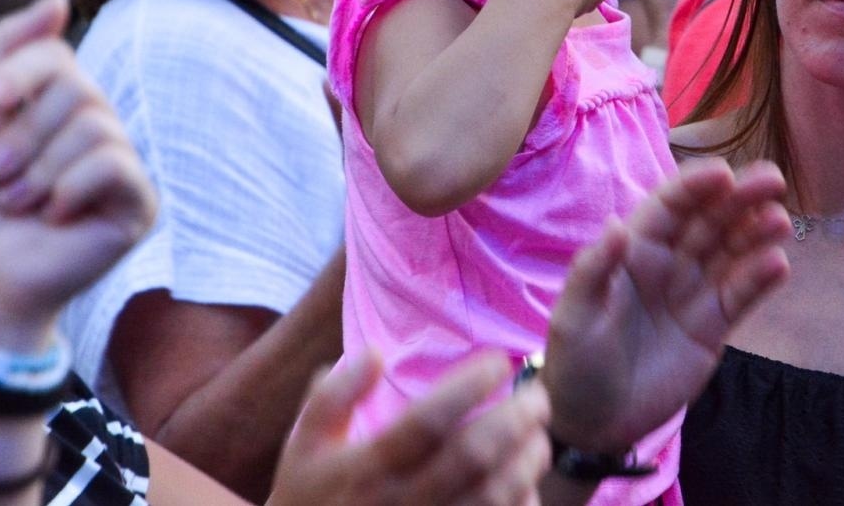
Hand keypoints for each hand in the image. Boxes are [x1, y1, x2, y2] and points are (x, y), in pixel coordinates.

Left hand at [0, 0, 156, 349]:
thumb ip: (13, 50)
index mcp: (56, 107)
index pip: (58, 56)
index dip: (21, 73)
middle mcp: (95, 128)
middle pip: (78, 89)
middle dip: (24, 134)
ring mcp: (120, 165)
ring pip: (94, 127)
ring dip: (39, 170)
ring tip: (18, 204)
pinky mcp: (138, 203)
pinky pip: (114, 165)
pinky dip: (70, 189)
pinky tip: (55, 217)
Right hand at [268, 351, 549, 505]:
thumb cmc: (311, 498)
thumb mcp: (304, 444)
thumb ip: (333, 395)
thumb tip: (373, 352)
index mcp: (365, 468)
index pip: (427, 421)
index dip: (469, 386)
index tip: (500, 361)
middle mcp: (400, 502)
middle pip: (472, 457)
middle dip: (516, 420)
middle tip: (538, 396)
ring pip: (493, 497)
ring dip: (527, 462)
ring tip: (539, 436)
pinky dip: (521, 504)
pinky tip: (527, 483)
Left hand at [543, 160, 789, 452]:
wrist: (595, 422)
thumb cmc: (575, 362)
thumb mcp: (573, 317)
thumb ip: (592, 272)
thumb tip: (616, 225)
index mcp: (633, 250)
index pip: (669, 207)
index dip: (696, 187)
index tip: (724, 172)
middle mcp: (668, 263)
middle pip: (709, 221)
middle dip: (739, 198)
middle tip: (771, 181)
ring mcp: (694, 292)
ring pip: (732, 252)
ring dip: (757, 232)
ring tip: (780, 221)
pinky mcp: (713, 326)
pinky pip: (741, 295)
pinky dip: (761, 279)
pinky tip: (779, 263)